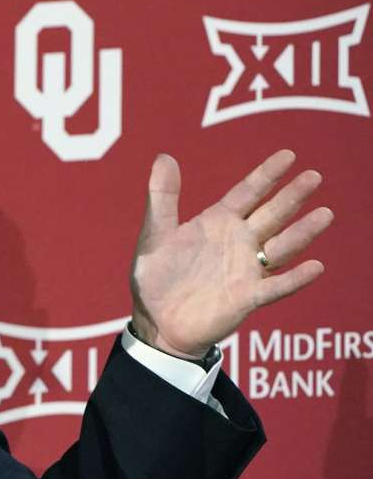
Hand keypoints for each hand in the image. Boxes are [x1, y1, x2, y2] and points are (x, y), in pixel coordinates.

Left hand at [129, 150, 332, 359]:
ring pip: (281, 247)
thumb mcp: (155, 234)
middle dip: (292, 196)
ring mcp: (245, 270)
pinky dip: (295, 279)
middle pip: (271, 215)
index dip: (266, 175)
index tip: (288, 156)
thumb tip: (164, 156)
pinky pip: (276, 287)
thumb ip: (162, 198)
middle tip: (313, 176)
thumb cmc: (156, 278)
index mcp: (217, 224)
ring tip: (324, 214)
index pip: (247, 194)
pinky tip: (315, 267)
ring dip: (302, 233)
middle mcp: (238, 242)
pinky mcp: (247, 297)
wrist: (156, 322)